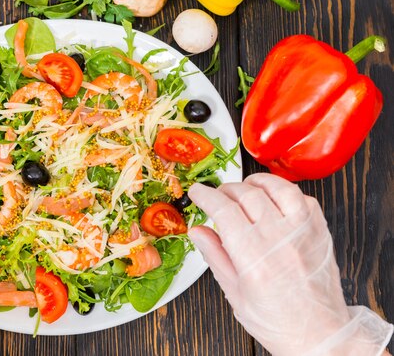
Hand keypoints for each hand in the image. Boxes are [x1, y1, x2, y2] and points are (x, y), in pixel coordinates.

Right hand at [188, 173, 392, 355]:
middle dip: (225, 189)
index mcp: (253, 257)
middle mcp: (279, 240)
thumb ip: (216, 257)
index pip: (223, 210)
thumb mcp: (236, 294)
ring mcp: (303, 232)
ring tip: (245, 189)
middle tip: (217, 196)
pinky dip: (284, 192)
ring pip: (277, 188)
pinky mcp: (320, 231)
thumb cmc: (279, 322)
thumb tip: (198, 232)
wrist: (321, 336)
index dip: (206, 196)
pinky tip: (274, 199)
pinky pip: (302, 198)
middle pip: (246, 194)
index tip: (198, 193)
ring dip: (256, 182)